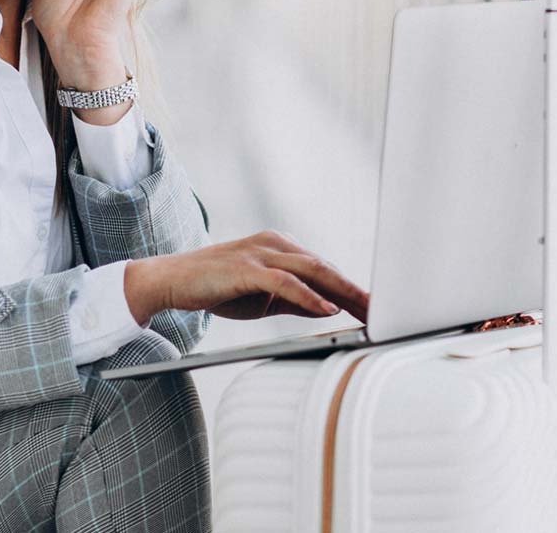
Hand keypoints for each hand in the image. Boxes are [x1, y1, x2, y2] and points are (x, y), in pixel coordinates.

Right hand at [123, 230, 369, 326]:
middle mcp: (276, 244)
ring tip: (367, 311)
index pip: (325, 270)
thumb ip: (294, 300)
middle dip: (358, 290)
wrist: (172, 280)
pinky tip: (328, 310)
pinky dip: (309, 296)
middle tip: (385, 311)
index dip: (353, 289)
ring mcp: (261, 253)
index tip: (378, 309)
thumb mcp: (263, 298)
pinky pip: (285, 282)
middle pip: (327, 267)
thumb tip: (327, 309)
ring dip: (344, 292)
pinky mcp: (247, 267)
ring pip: (313, 270)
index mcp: (282, 249)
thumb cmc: (217, 287)